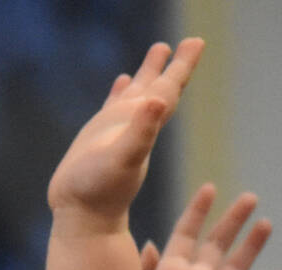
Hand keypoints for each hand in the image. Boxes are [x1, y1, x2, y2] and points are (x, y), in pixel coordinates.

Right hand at [47, 38, 203, 233]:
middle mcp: (136, 125)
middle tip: (191, 40)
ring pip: (138, 93)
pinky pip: (114, 107)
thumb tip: (156, 101)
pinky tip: (122, 81)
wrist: (84, 217)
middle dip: (174, 64)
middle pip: (160, 86)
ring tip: (159, 48)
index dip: (183, 66)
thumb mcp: (123, 160)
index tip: (197, 42)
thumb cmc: (100, 193)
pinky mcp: (99, 139)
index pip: (169, 89)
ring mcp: (118, 130)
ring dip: (149, 72)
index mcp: (145, 125)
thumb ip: (141, 132)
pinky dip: (120, 92)